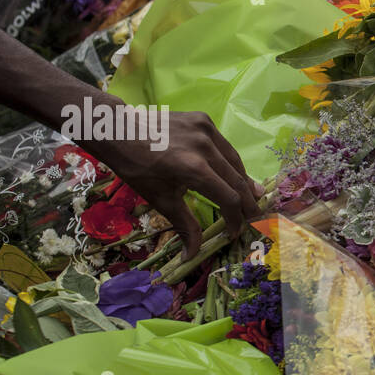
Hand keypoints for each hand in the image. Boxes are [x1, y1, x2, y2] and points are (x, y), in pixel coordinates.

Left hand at [79, 104, 262, 258]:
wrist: (118, 130)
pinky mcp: (204, 119)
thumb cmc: (136, 168)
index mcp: (194, 169)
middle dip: (248, 203)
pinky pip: (224, 146)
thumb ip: (185, 226)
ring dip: (243, 181)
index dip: (236, 219)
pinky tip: (232, 173)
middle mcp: (205, 147)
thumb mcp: (160, 199)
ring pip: (235, 161)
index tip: (234, 232)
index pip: (229, 199)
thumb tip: (192, 256)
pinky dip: (230, 162)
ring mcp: (206, 130)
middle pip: (238, 180)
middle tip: (255, 218)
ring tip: (252, 197)